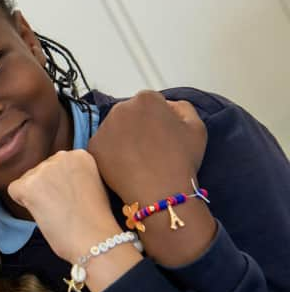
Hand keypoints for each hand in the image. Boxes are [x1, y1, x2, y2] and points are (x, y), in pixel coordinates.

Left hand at [8, 150, 141, 291]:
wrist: (95, 240)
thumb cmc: (95, 222)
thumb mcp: (91, 186)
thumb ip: (73, 176)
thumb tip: (53, 181)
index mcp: (79, 155)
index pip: (55, 166)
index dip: (59, 187)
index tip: (71, 200)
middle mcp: (62, 156)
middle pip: (40, 171)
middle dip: (46, 189)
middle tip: (64, 208)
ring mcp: (45, 169)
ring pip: (27, 181)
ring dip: (36, 197)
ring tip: (57, 213)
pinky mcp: (29, 185)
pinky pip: (14, 191)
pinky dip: (23, 204)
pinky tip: (42, 214)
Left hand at [88, 91, 206, 203]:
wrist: (160, 192)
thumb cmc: (181, 161)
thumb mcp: (196, 127)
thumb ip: (183, 107)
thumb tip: (168, 106)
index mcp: (146, 99)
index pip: (150, 103)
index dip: (158, 120)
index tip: (161, 136)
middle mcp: (121, 108)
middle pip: (129, 114)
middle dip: (137, 126)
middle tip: (148, 149)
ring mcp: (104, 127)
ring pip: (114, 128)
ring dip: (122, 138)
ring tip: (137, 159)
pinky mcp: (94, 146)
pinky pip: (102, 145)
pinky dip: (110, 154)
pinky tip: (125, 166)